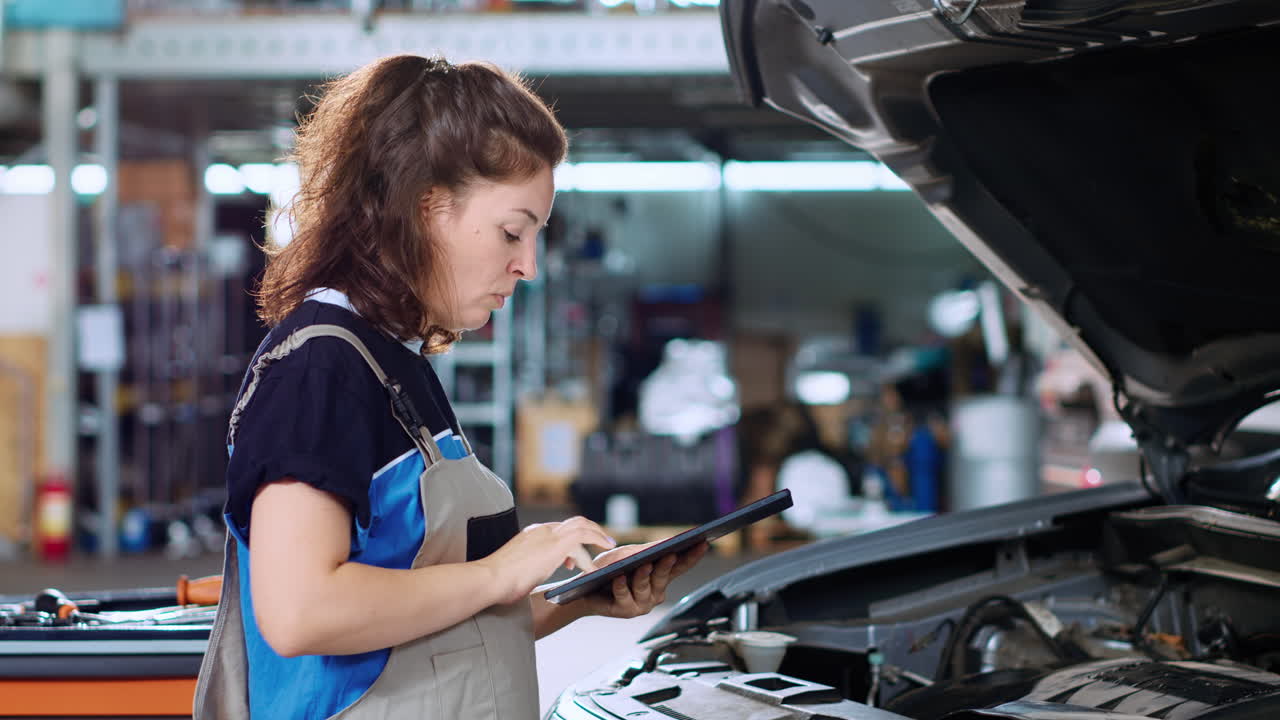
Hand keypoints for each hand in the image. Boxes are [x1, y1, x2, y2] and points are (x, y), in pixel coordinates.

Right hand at [476, 517, 614, 604]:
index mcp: (530, 535)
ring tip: (608, 545)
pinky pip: (583, 536)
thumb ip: (528, 567)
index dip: (571, 543)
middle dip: (591, 531)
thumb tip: (530, 576)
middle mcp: (540, 530)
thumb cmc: (496, 582)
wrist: (489, 579)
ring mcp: (548, 535)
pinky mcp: (555, 544)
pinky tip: (598, 560)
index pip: (558, 530)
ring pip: (581, 525)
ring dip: (597, 535)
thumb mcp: (516, 570)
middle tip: (603, 542)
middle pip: (574, 522)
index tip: (574, 559)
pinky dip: (595, 543)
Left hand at [577, 541, 708, 619]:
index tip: (704, 543)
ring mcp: (642, 604)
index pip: (680, 566)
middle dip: (667, 565)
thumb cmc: (607, 570)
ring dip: (644, 575)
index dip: (693, 556)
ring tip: (643, 565)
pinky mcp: (625, 611)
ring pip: (646, 587)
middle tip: (672, 553)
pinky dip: (621, 586)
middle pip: (664, 576)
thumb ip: (647, 550)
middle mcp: (655, 593)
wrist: (582, 590)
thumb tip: (669, 542)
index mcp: (659, 578)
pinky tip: (618, 578)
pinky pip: (625, 596)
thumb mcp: (627, 555)